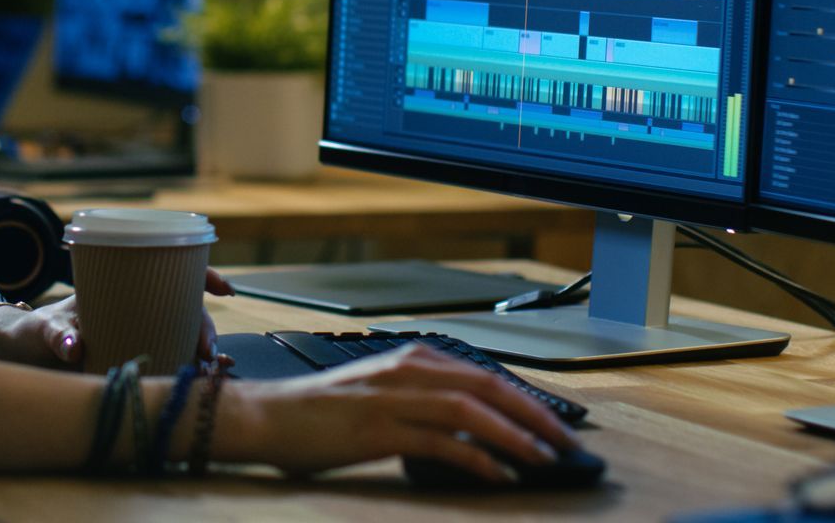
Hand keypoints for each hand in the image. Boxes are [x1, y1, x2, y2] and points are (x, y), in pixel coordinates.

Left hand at [0, 269, 233, 368]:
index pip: (170, 272)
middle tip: (206, 348)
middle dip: (204, 325)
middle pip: (184, 308)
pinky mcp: (131, 360)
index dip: (202, 275)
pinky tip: (200, 379)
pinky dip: (186, 368)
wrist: (19, 356)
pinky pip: (167, 361)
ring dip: (200, 349)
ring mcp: (134, 334)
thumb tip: (75, 346)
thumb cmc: (33, 333)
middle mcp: (134, 309)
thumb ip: (57, 335)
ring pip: (181, 336)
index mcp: (119, 289)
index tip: (223, 288)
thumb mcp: (42, 329)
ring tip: (208, 367)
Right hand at [218, 344, 577, 479]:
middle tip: (565, 442)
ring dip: (515, 435)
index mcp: (411, 358)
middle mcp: (407, 371)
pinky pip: (443, 443)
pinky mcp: (380, 430)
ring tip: (543, 458)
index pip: (484, 373)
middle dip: (534, 414)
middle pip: (487, 386)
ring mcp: (394, 399)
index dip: (525, 399)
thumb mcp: (380, 393)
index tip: (554, 422)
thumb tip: (470, 426)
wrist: (268, 417)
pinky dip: (478, 459)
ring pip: (472, 411)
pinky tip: (498, 475)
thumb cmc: (321, 412)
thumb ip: (422, 400)